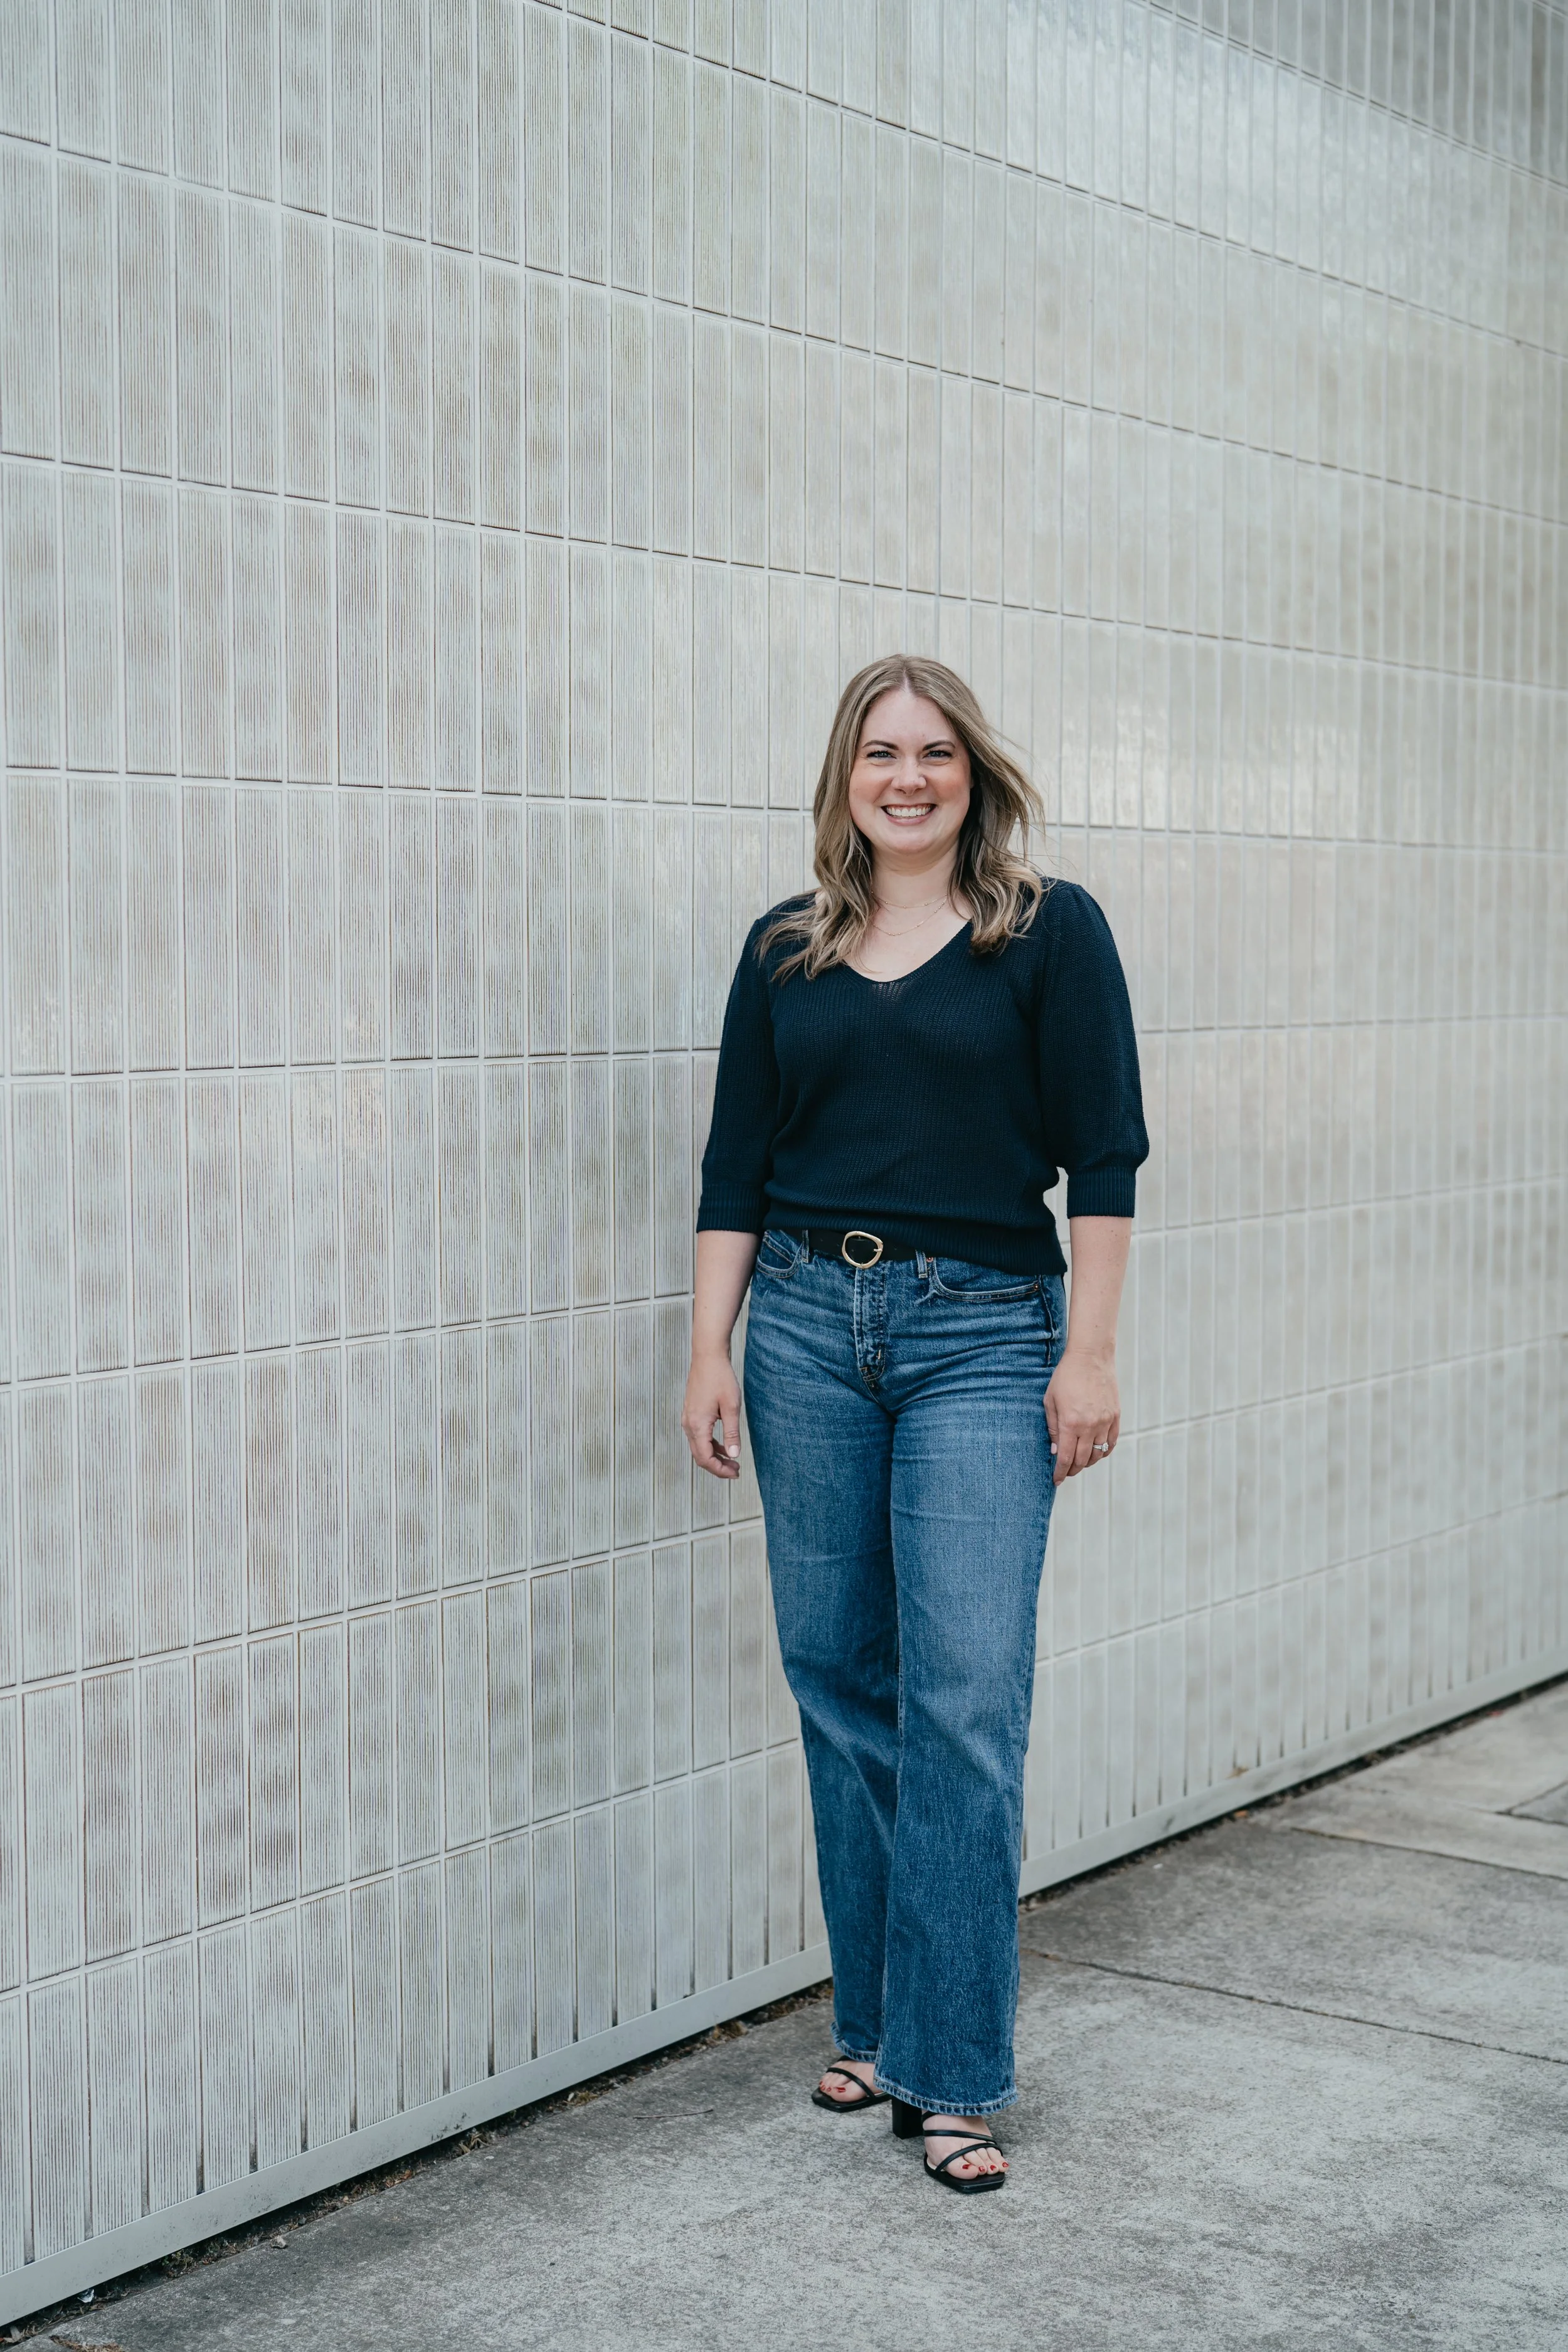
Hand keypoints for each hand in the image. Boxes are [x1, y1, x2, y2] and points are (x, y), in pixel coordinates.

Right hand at [682, 1348, 742, 1479]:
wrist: (708, 1356)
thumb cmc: (720, 1378)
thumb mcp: (731, 1406)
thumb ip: (732, 1433)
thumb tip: (733, 1455)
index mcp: (697, 1425)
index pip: (705, 1458)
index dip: (720, 1470)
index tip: (735, 1473)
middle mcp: (688, 1424)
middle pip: (700, 1456)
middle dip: (717, 1467)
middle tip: (736, 1471)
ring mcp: (688, 1418)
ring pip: (698, 1447)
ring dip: (714, 1456)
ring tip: (732, 1461)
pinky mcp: (691, 1413)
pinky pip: (698, 1436)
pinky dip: (710, 1444)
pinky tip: (724, 1445)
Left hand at [1044, 1348, 1118, 1484]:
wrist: (1091, 1358)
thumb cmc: (1066, 1377)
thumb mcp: (1050, 1401)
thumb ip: (1053, 1428)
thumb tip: (1055, 1451)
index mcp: (1071, 1423)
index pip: (1065, 1458)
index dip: (1060, 1472)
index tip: (1056, 1480)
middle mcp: (1089, 1426)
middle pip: (1082, 1460)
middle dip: (1072, 1469)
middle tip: (1066, 1471)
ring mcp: (1105, 1422)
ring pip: (1097, 1454)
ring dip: (1087, 1462)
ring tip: (1079, 1461)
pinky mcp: (1115, 1416)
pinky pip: (1110, 1443)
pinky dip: (1103, 1452)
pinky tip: (1095, 1452)